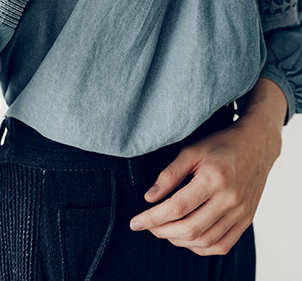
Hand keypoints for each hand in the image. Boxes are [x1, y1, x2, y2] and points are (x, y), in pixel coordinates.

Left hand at [128, 116, 281, 255]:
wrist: (256, 145)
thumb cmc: (221, 144)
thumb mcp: (191, 150)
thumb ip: (170, 174)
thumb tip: (149, 197)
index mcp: (214, 178)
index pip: (177, 207)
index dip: (153, 218)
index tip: (135, 222)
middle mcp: (229, 199)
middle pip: (190, 228)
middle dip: (162, 231)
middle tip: (147, 226)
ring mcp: (240, 212)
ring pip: (205, 241)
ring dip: (179, 241)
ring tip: (163, 231)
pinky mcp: (246, 220)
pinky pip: (222, 245)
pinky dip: (201, 247)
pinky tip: (187, 238)